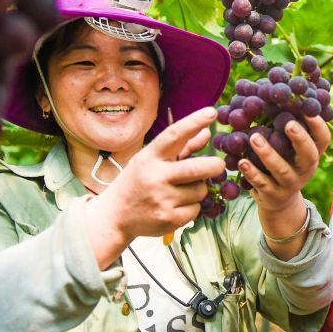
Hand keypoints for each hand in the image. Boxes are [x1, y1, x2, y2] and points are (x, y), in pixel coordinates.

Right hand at [86, 107, 223, 266]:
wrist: (114, 216)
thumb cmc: (138, 182)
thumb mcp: (152, 160)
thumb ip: (182, 148)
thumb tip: (206, 133)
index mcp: (150, 157)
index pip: (174, 135)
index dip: (194, 122)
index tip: (211, 112)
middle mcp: (155, 176)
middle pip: (198, 168)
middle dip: (214, 165)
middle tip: (218, 165)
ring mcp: (162, 199)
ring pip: (200, 190)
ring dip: (198, 189)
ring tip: (181, 191)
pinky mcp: (169, 219)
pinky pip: (196, 209)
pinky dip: (192, 208)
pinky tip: (176, 207)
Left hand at [240, 115, 329, 221]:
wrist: (278, 200)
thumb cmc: (282, 161)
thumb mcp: (288, 146)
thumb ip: (284, 124)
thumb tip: (271, 89)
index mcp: (312, 153)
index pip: (323, 138)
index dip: (318, 124)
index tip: (307, 108)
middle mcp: (306, 169)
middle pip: (309, 155)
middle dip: (300, 139)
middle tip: (288, 123)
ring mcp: (291, 184)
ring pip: (282, 170)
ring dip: (268, 153)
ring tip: (254, 137)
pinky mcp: (274, 195)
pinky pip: (263, 184)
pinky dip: (252, 173)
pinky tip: (241, 161)